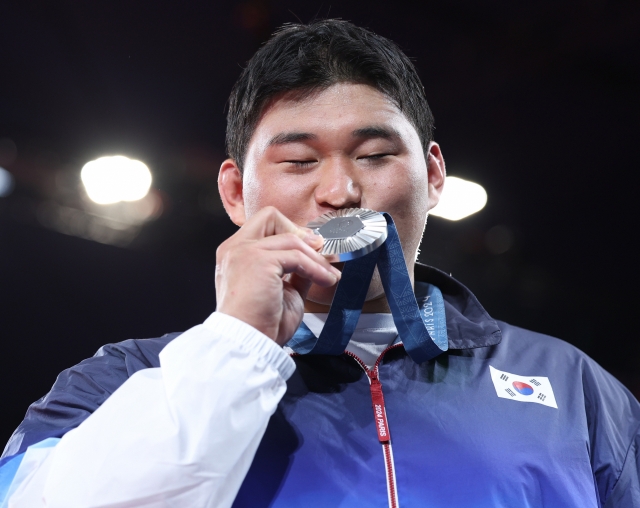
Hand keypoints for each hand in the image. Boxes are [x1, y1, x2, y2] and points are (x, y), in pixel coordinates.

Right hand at [215, 206, 340, 344]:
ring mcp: (245, 252)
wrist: (248, 343)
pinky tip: (326, 280)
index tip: (310, 249)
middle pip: (270, 216)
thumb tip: (315, 259)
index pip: (263, 225)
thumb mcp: (282, 290)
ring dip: (316, 258)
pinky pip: (298, 256)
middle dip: (299, 232)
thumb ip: (293, 270)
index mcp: (235, 254)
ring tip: (329, 276)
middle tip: (319, 252)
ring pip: (291, 239)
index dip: (289, 231)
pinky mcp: (259, 260)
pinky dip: (316, 268)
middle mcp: (235, 248)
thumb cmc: (261, 324)